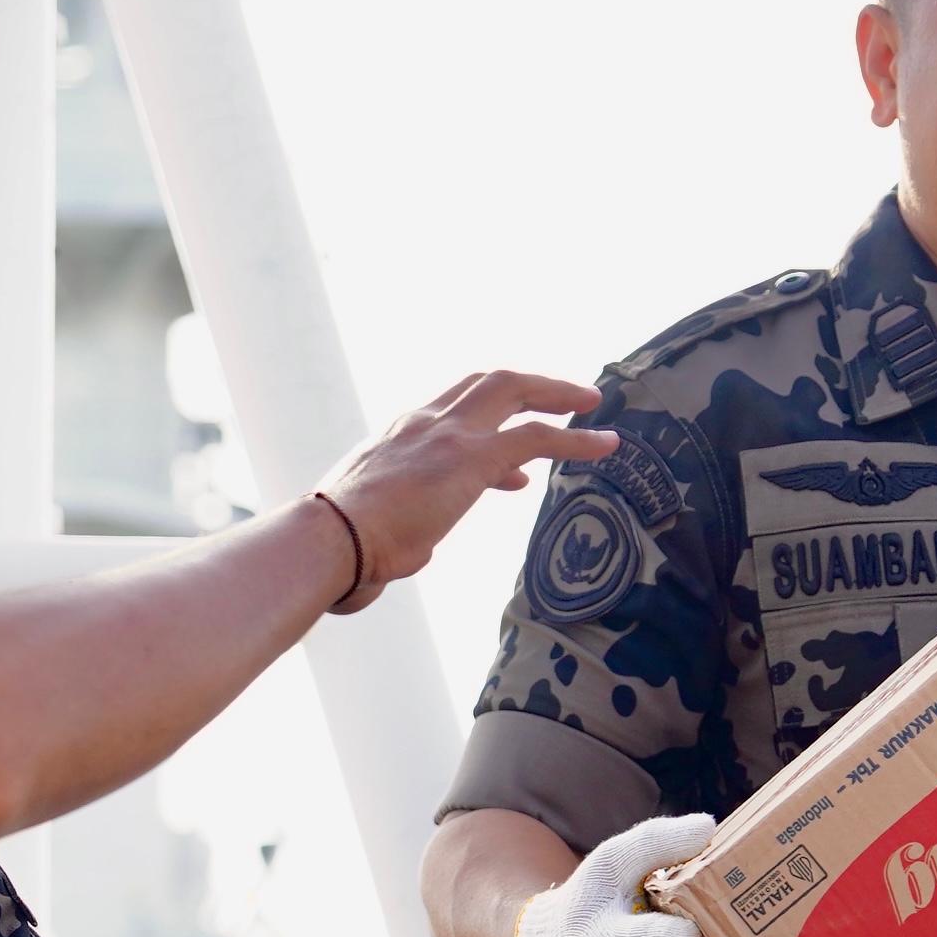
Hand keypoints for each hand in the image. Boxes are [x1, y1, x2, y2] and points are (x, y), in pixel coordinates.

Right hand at [314, 369, 616, 612]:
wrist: (332, 539)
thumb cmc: (340, 548)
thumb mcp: (372, 528)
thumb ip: (399, 533)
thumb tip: (410, 554)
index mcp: (395, 437)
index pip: (447, 414)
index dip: (484, 427)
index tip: (513, 467)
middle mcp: (422, 422)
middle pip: (484, 382)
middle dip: (528, 385)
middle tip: (563, 396)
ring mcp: (448, 434)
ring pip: (513, 390)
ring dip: (556, 394)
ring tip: (591, 406)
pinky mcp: (472, 457)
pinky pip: (537, 437)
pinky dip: (576, 439)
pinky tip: (605, 446)